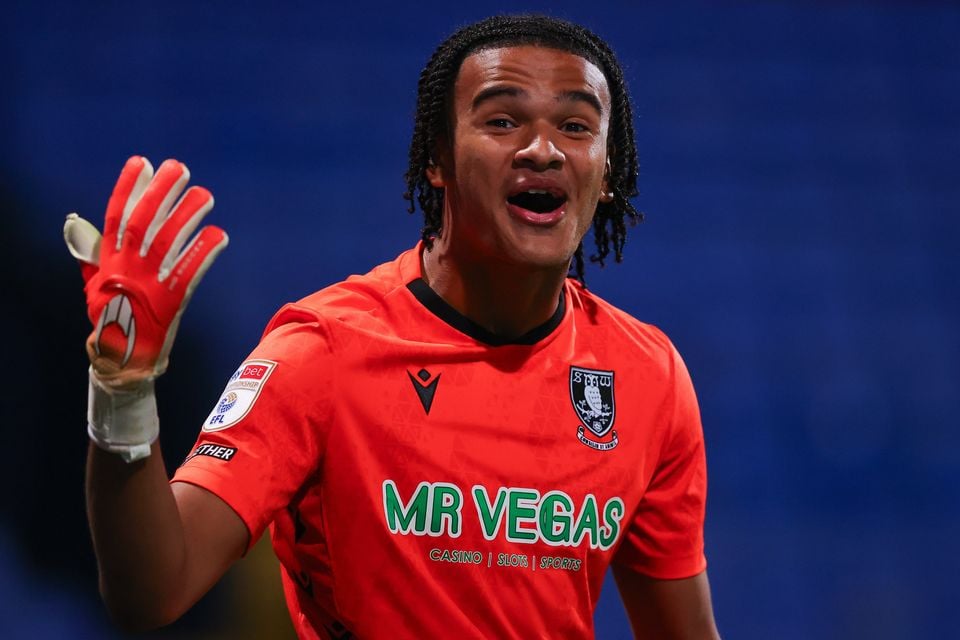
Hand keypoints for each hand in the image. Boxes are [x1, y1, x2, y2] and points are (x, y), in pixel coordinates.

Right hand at [65, 156, 227, 386]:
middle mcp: (126, 268)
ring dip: (187, 216)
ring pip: (168, 242)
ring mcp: (148, 284)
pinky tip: (218, 234)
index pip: (116, 216)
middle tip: (180, 169)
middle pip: (143, 222)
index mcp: (108, 260)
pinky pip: (190, 271)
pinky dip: (203, 252)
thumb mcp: (95, 283)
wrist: (121, 358)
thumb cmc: (111, 316)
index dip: (129, 188)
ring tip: (204, 195)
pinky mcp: (170, 301)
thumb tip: (75, 222)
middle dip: (161, 193)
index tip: (142, 163)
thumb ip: (90, 252)